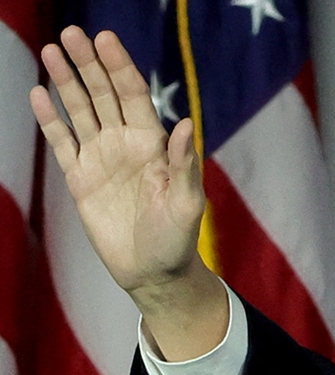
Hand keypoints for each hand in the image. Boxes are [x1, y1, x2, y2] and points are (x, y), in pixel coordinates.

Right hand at [30, 26, 227, 359]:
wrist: (153, 272)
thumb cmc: (178, 238)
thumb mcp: (188, 203)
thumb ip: (185, 164)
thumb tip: (186, 124)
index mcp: (154, 144)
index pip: (134, 96)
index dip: (120, 67)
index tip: (106, 40)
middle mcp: (126, 144)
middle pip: (104, 94)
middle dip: (89, 64)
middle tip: (72, 34)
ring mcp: (101, 158)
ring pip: (80, 111)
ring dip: (66, 82)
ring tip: (52, 51)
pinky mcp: (80, 178)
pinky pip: (62, 142)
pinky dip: (50, 119)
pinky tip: (39, 94)